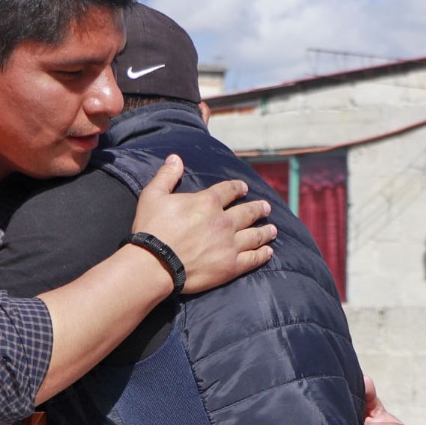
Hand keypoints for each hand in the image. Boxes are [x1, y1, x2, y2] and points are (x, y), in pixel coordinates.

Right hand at [131, 155, 274, 294]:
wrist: (155, 264)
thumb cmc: (152, 229)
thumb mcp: (153, 195)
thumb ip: (167, 175)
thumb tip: (175, 158)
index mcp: (208, 202)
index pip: (229, 190)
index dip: (238, 188)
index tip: (244, 188)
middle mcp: (224, 221)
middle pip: (248, 212)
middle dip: (258, 209)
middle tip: (266, 208)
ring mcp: (230, 244)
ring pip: (255, 235)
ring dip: (266, 231)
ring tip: (273, 230)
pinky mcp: (230, 266)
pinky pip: (252, 258)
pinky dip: (262, 255)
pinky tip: (268, 252)